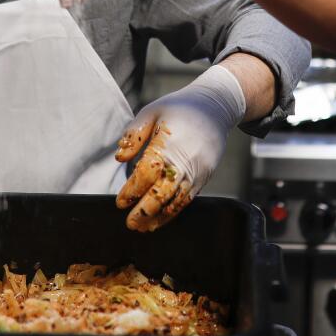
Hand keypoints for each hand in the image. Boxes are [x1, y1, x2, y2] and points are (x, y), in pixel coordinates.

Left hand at [116, 65, 244, 231]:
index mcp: (167, 144)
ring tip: (143, 228)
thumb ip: (134, 135)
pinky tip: (161, 218)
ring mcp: (196, 171)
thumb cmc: (178, 108)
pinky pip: (188, 198)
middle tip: (130, 223)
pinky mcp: (205, 176)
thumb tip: (119, 158)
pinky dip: (174, 211)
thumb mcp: (151, 112)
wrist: (215, 107)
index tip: (120, 202)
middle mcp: (183, 161)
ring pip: (177, 201)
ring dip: (159, 217)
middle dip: (144, 211)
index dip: (132, 190)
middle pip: (162, 193)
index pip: (146, 174)